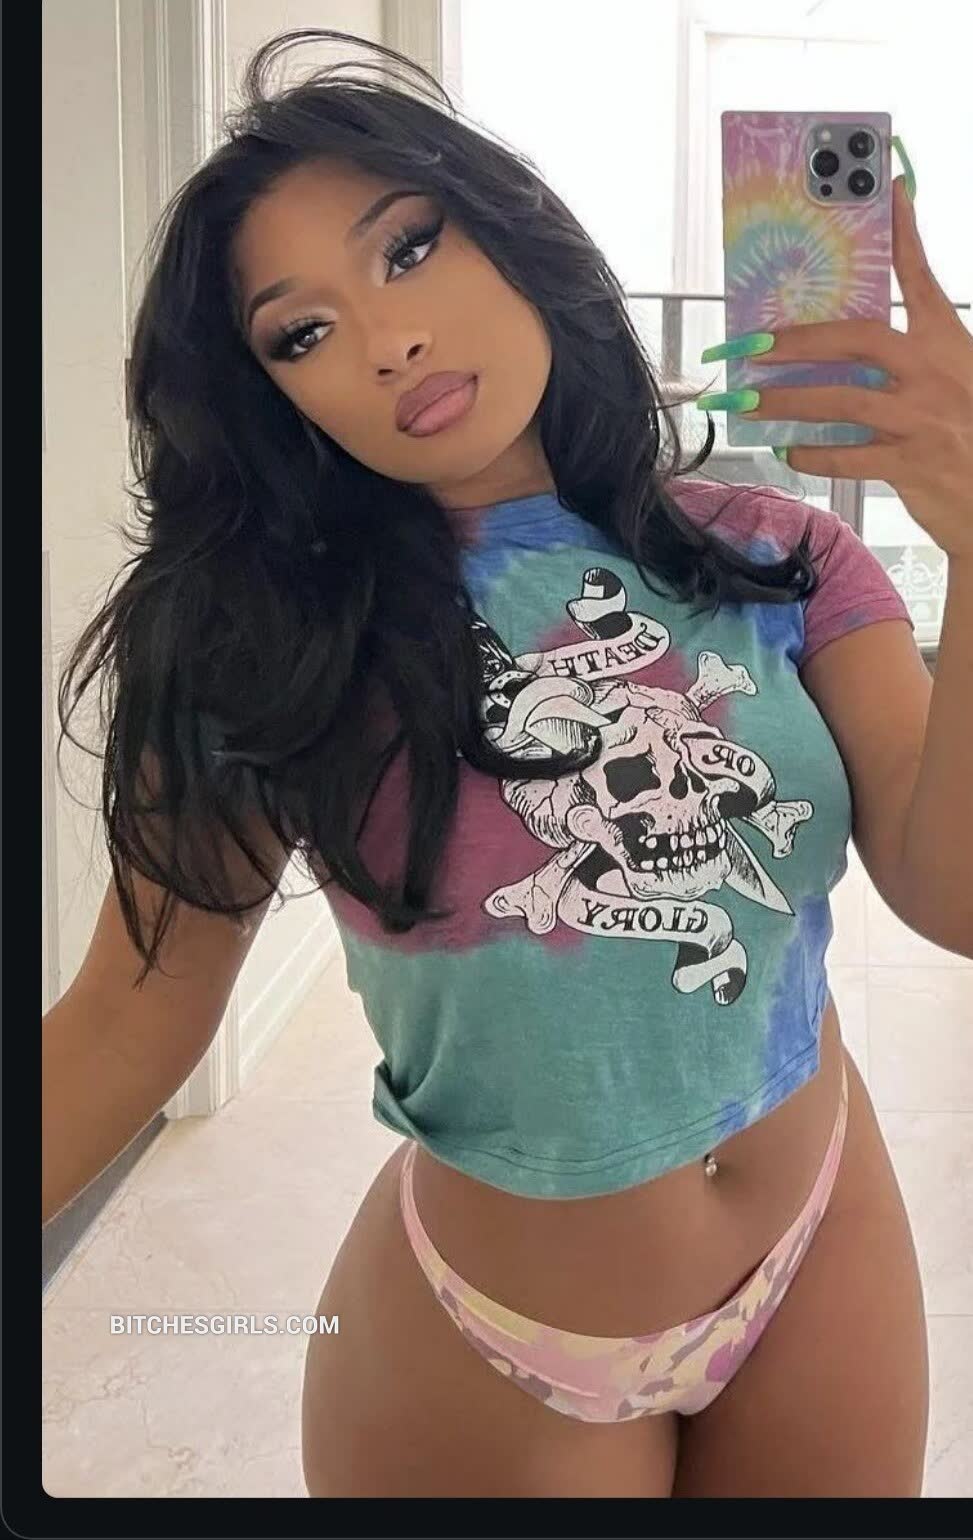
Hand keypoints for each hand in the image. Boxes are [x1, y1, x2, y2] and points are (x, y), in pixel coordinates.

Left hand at [705, 178, 972, 560]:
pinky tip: (788, 450)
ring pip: (841, 402)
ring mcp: (922, 421)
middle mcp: (934, 375)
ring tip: (749, 401)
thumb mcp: (955, 379)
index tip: (889, 191)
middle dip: (799, 341)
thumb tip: (851, 348)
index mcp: (948, 343)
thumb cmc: (968, 433)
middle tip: (755, 345)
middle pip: (858, 341)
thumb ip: (912, 358)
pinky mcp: (910, 465)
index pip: (919, 280)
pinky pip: (847, 457)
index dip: (903, 235)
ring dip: (788, 400)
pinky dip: (812, 454)